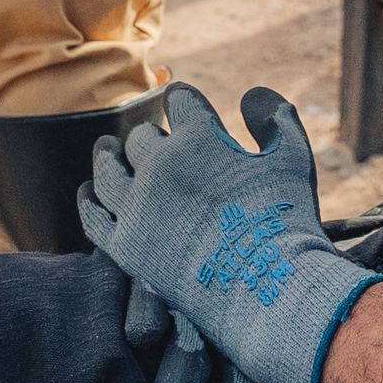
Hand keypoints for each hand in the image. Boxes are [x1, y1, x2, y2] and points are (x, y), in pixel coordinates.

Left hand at [79, 82, 379, 382]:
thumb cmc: (286, 221)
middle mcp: (159, 165)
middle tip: (156, 141)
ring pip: (108, 169)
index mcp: (197, 137)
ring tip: (108, 150)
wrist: (269, 289)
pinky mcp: (126, 247)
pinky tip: (89, 193)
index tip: (183, 102)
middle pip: (142, 137)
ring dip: (108, 156)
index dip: (184, 99)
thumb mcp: (293, 158)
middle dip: (152, 135)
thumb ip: (275, 118)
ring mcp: (138, 206)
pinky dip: (90, 201)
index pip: (180, 100)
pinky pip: (94, 218)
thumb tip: (252, 94)